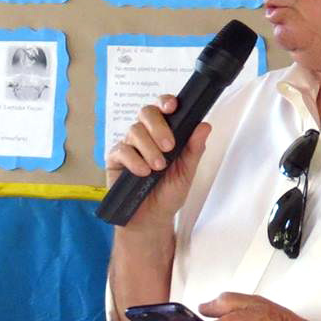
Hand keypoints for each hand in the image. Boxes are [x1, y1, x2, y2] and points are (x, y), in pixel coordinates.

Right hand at [105, 95, 210, 231]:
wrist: (152, 218)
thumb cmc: (169, 193)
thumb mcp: (187, 172)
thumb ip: (194, 149)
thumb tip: (204, 126)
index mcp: (164, 132)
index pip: (163, 108)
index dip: (166, 102)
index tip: (173, 106)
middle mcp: (146, 135)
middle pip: (146, 112)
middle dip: (159, 127)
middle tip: (169, 147)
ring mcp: (129, 145)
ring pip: (134, 130)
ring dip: (149, 148)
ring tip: (158, 167)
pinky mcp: (115, 159)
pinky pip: (121, 150)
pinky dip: (134, 160)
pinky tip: (143, 172)